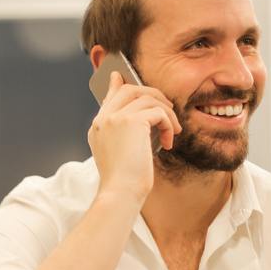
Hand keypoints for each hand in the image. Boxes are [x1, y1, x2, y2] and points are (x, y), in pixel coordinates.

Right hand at [87, 71, 181, 204]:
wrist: (120, 193)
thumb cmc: (124, 182)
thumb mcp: (122, 155)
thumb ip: (127, 135)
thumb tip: (145, 120)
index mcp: (98, 127)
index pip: (109, 97)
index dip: (117, 85)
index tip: (120, 76)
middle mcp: (103, 119)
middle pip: (129, 89)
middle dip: (152, 95)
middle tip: (168, 109)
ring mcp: (115, 118)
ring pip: (147, 97)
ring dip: (166, 112)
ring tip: (172, 130)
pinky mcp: (131, 121)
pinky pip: (158, 111)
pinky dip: (168, 124)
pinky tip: (169, 141)